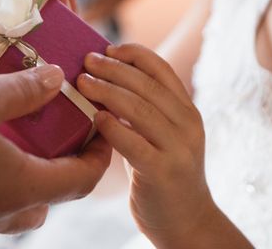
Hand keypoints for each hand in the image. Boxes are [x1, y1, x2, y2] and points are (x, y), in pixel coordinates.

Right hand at [0, 66, 110, 235]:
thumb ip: (23, 89)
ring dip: (36, 173)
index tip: (101, 129)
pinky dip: (5, 179)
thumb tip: (56, 79)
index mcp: (19, 186)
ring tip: (28, 136)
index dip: (100, 155)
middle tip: (66, 130)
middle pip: (56, 194)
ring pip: (24, 203)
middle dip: (69, 164)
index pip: (81, 180)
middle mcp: (1, 212)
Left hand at [77, 44, 215, 246]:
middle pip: (148, 85)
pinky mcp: (164, 172)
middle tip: (87, 61)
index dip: (135, 54)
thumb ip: (143, 110)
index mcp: (187, 111)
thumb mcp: (161, 135)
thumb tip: (104, 80)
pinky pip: (134, 143)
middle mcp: (188, 125)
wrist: (188, 222)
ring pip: (140, 109)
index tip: (108, 48)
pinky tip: (95, 118)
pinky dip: (113, 127)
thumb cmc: (163, 173)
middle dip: (114, 69)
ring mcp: (179, 148)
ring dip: (107, 91)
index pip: (162, 70)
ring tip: (83, 83)